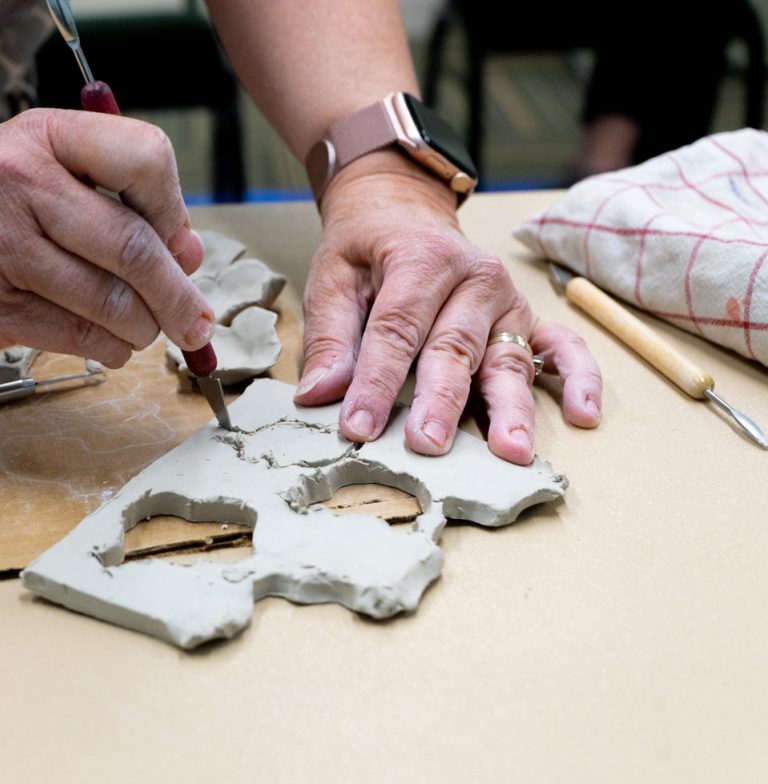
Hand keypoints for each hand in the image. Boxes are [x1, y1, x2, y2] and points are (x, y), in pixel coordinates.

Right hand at [0, 108, 212, 368]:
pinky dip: (108, 348)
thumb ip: (103, 197)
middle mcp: (23, 184)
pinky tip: (108, 343)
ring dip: (143, 328)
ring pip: (109, 301)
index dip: (177, 212)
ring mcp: (1, 248)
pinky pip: (75, 335)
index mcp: (44, 137)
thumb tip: (185, 254)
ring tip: (142, 331)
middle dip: (178, 296)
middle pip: (135, 247)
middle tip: (195, 320)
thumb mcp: (29, 163)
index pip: (145, 159)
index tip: (182, 247)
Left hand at [294, 155, 601, 464]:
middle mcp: (474, 278)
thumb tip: (319, 394)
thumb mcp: (332, 278)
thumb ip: (329, 338)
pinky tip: (584, 413)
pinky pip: (562, 346)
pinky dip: (578, 378)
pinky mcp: (526, 319)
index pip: (397, 330)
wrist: (403, 211)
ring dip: (510, 408)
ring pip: (508, 359)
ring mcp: (507, 301)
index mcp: (422, 259)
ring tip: (510, 452)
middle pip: (455, 349)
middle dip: (441, 401)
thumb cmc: (367, 249)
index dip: (377, 382)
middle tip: (428, 445)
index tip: (359, 426)